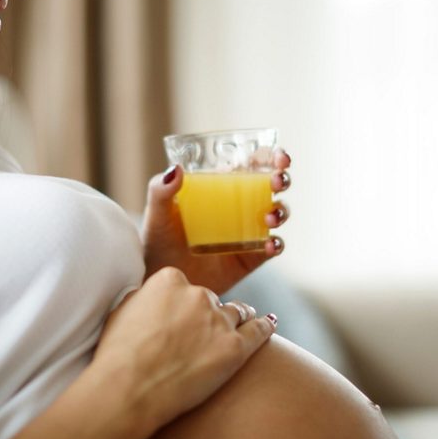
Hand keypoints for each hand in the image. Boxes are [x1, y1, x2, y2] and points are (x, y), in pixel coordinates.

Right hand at [92, 267, 276, 430]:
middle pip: (208, 300)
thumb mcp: (121, 312)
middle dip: (204, 315)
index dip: (179, 304)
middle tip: (195, 337)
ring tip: (243, 322)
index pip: (183, 286)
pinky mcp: (235, 348)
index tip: (177, 318)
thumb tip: (151, 300)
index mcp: (170, 280)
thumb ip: (144, 300)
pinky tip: (270, 323)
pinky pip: (257, 331)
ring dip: (237, 318)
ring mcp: (219, 321)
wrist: (129, 388)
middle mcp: (198, 294)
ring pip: (235, 312)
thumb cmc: (118, 355)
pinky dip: (264, 327)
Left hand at [141, 148, 291, 295]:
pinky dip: (276, 244)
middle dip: (281, 179)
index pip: (249, 165)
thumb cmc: (157, 243)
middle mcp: (239, 206)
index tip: (278, 156)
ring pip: (277, 214)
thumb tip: (176, 169)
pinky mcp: (250, 258)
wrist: (162, 282)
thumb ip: (160, 191)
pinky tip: (269, 245)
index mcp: (220, 188)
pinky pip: (271, 249)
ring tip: (270, 217)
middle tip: (278, 180)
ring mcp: (247, 232)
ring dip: (281, 211)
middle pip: (271, 186)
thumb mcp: (156, 215)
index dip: (269, 157)